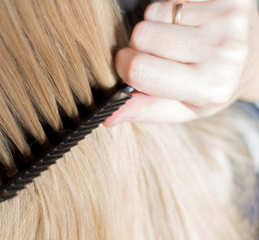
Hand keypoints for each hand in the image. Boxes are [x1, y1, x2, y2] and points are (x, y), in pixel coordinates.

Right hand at [105, 0, 258, 124]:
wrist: (253, 58)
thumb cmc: (212, 86)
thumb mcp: (182, 108)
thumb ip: (145, 110)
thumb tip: (107, 117)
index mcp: (208, 87)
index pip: (138, 69)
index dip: (124, 66)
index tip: (128, 67)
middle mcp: (222, 52)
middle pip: (141, 36)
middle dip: (140, 45)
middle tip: (158, 55)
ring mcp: (226, 20)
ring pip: (153, 13)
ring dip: (156, 26)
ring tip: (177, 39)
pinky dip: (171, 11)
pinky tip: (188, 24)